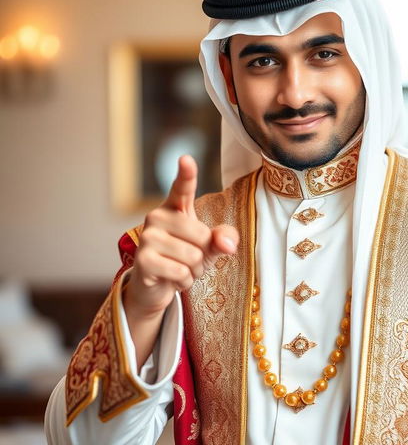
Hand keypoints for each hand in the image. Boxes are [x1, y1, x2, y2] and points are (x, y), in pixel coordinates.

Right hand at [125, 155, 238, 318]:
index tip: (186, 159)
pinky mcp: (143, 260)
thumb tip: (227, 244)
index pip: (182, 187)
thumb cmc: (185, 258)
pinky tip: (172, 279)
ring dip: (193, 271)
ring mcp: (148, 237)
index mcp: (175, 207)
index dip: (186, 174)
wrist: (157, 285)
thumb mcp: (210, 246)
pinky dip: (184, 282)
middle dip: (202, 255)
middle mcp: (157, 216)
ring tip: (179, 269)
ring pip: (192, 256)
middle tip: (188, 259)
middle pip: (201, 236)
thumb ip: (224, 239)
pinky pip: (181, 272)